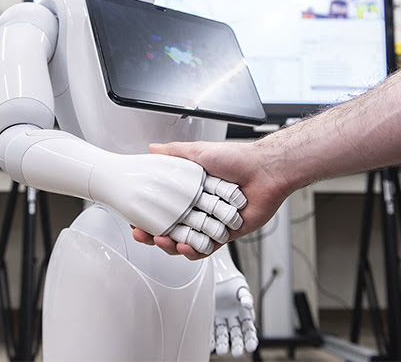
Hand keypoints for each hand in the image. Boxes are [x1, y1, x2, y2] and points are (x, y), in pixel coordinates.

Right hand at [133, 140, 289, 259]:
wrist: (266, 170)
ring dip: (171, 245)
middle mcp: (199, 207)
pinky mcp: (225, 234)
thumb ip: (174, 153)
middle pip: (171, 227)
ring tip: (164, 240)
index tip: (134, 219)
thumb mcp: (200, 151)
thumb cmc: (237, 158)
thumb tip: (152, 149)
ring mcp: (211, 222)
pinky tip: (185, 247)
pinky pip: (207, 248)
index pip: (163, 207)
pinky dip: (194, 251)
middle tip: (143, 234)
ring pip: (185, 241)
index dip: (147, 215)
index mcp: (191, 191)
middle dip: (154, 235)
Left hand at [212, 269, 257, 356]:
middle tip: (237, 353)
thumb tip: (248, 305)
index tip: (251, 347)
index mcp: (244, 313)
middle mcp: (233, 318)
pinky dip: (211, 338)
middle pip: (236, 334)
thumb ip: (245, 297)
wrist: (217, 273)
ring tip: (222, 351)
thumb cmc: (232, 281)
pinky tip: (211, 345)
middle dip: (237, 344)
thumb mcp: (241, 288)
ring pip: (223, 334)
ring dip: (223, 344)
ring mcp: (221, 318)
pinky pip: (211, 329)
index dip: (251, 339)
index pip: (249, 329)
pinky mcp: (211, 316)